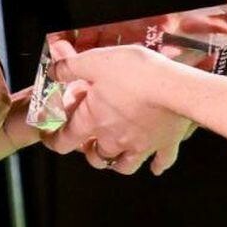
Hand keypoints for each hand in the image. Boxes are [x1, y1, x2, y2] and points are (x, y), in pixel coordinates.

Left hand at [43, 41, 194, 176]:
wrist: (175, 87)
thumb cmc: (135, 73)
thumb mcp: (95, 61)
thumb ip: (70, 67)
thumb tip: (54, 70)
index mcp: (93, 120)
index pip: (65, 140)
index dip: (54, 141)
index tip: (51, 139)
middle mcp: (114, 139)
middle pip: (95, 157)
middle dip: (90, 151)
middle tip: (89, 142)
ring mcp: (140, 145)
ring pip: (123, 166)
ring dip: (117, 163)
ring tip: (115, 155)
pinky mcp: (165, 144)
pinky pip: (161, 162)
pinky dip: (157, 165)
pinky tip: (156, 166)